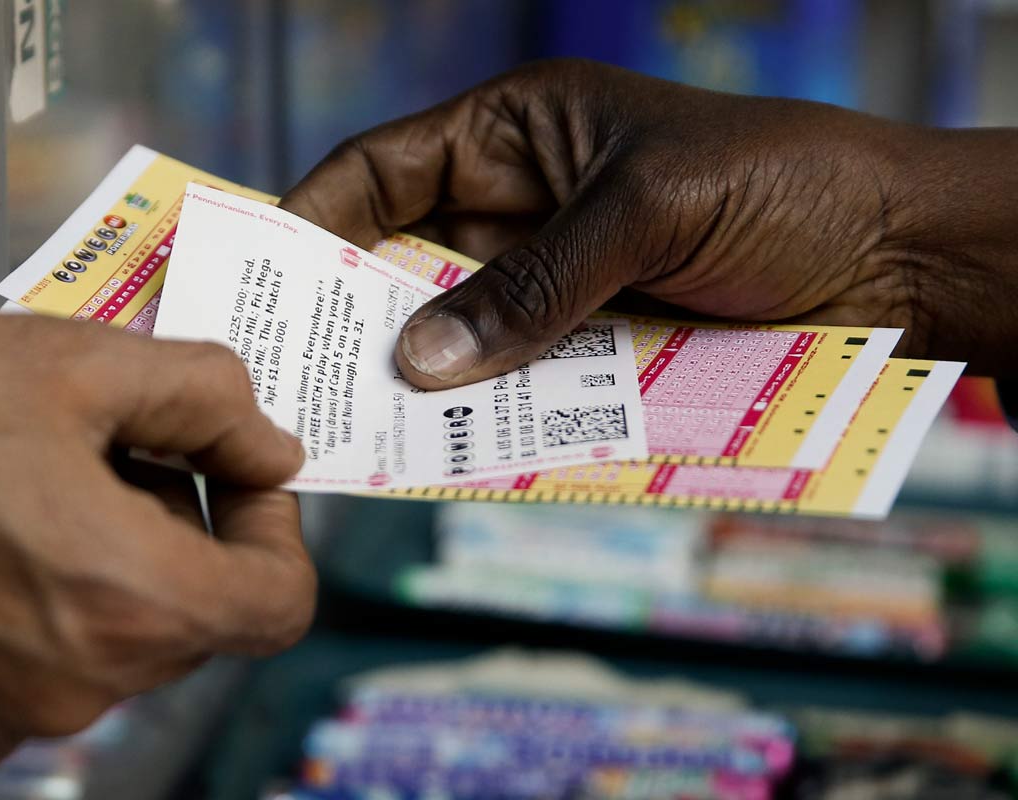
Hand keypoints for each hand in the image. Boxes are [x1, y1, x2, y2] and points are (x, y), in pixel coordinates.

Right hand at [0, 293, 313, 767]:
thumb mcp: (82, 364)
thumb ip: (211, 404)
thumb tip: (272, 449)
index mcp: (128, 603)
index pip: (278, 604)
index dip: (274, 530)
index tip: (237, 477)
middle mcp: (75, 687)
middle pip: (196, 617)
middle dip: (182, 531)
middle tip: (122, 451)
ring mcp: (2, 716)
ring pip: (119, 641)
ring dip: (112, 566)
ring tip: (44, 483)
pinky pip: (43, 667)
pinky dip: (46, 606)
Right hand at [282, 59, 1017, 385]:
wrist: (897, 256)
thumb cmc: (777, 187)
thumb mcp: (644, 213)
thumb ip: (530, 285)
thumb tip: (420, 362)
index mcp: (517, 133)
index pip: (384, 168)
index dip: (316, 218)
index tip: (264, 283)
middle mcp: (520, 206)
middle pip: (406, 260)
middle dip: (357, 315)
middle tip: (300, 381)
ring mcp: (553, 281)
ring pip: (457, 330)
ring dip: (422, 375)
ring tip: (365, 429)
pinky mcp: (590, 341)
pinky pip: (516, 377)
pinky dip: (487, 409)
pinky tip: (457, 444)